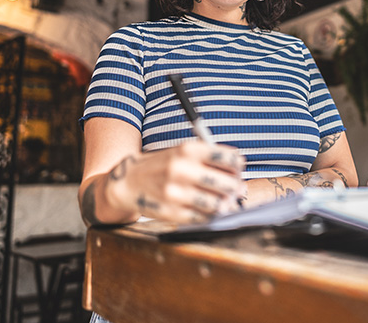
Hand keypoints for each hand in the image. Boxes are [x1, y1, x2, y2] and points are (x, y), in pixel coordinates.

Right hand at [106, 141, 245, 223]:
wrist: (129, 182)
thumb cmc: (162, 166)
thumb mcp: (182, 152)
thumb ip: (209, 159)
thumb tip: (239, 172)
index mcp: (187, 150)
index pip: (226, 158)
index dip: (237, 165)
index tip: (239, 169)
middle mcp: (181, 170)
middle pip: (226, 183)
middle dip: (236, 187)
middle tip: (237, 189)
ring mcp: (175, 193)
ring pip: (217, 203)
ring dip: (225, 204)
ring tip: (225, 201)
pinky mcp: (172, 213)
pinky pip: (202, 217)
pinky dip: (210, 215)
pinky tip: (208, 209)